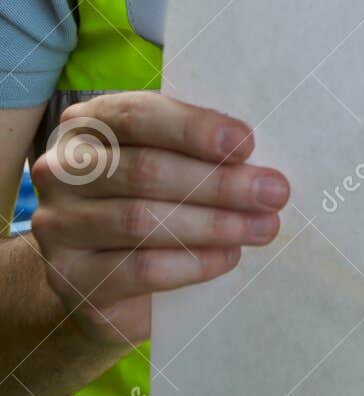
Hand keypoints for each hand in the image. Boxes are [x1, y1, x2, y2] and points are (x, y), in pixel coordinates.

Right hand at [30, 93, 289, 349]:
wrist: (105, 278)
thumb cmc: (149, 199)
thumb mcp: (166, 160)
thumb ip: (195, 148)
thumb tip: (255, 157)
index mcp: (88, 124)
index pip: (139, 116)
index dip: (195, 129)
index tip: (248, 144)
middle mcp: (62, 170)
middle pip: (146, 170)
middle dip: (219, 182)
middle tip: (273, 192)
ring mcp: (58, 226)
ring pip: (142, 220)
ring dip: (214, 224)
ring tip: (262, 227)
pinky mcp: (70, 279)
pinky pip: (139, 269)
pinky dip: (192, 263)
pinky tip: (228, 257)